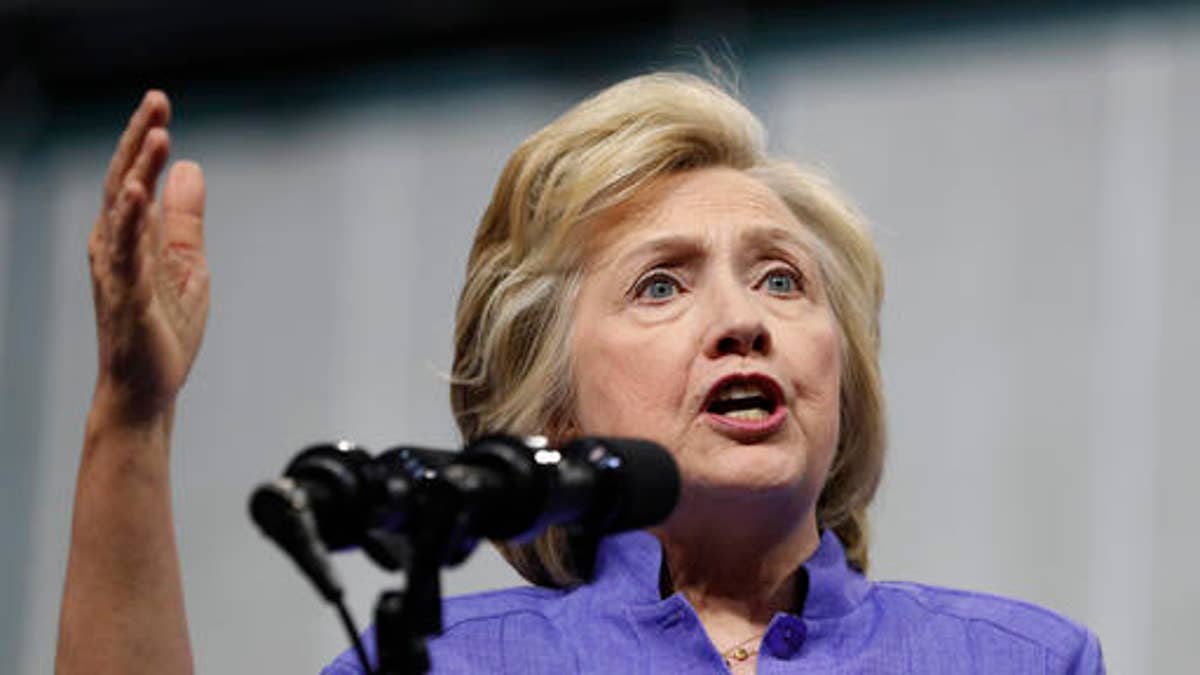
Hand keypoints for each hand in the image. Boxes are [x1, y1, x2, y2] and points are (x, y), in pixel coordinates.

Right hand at [88, 90, 208, 425]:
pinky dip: (133, 224)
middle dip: (139, 141)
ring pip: (123, 213)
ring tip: (156, 136)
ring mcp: (118, 274)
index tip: (160, 105)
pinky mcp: (129, 301)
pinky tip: (140, 195)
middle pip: (124, 182)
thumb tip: (190, 168)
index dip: (146, 140)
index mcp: (130, 238)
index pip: (135, 178)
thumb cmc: (162, 328)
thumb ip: (185, 219)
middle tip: (157, 102)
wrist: (147, 389)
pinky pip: (128, 257)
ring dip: (139, 172)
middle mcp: (115, 249)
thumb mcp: (186, 264)